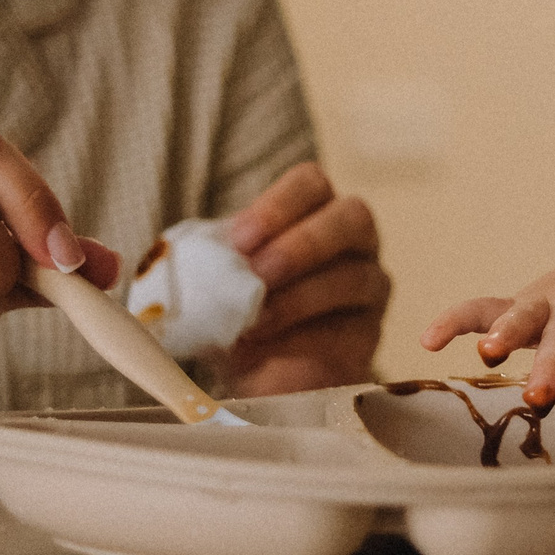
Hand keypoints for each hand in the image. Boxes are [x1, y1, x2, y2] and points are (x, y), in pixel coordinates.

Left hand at [224, 162, 388, 394]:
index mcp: (315, 211)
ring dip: (298, 299)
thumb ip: (213, 261)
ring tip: (254, 322)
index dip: (278, 206)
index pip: (311, 184)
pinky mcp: (369, 335)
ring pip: (355, 277)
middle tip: (258, 275)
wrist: (262, 371)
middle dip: (301, 245)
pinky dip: (302, 341)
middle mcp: (354, 241)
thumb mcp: (221, 279)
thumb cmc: (241, 310)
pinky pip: (347, 331)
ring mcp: (371, 286)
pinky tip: (267, 350)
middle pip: (352, 217)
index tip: (240, 240)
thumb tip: (184, 258)